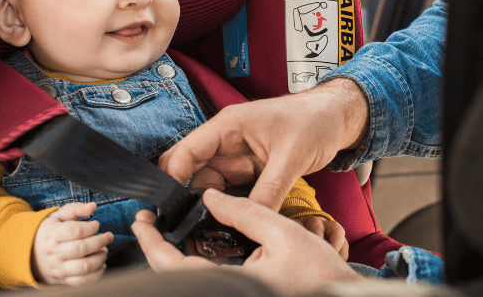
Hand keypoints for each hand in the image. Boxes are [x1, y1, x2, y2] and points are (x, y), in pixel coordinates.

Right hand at [32, 202, 113, 285]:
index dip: (90, 227)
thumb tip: (92, 206)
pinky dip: (97, 274)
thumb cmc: (49, 232)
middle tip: (108, 236)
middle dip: (100, 241)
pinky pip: (83, 281)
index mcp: (52, 235)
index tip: (96, 224)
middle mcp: (55, 253)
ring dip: (100, 258)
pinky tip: (101, 264)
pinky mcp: (64, 279)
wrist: (29, 253)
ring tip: (104, 250)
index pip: (74, 231)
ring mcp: (59, 268)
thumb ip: (75, 209)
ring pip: (84, 267)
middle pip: (82, 248)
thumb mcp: (57, 216)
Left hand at [132, 189, 365, 292]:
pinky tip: (196, 243)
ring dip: (173, 255)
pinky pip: (207, 279)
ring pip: (190, 278)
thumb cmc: (320, 272)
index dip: (152, 244)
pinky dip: (194, 261)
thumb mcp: (283, 232)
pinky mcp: (241, 293)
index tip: (142, 221)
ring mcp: (234, 293)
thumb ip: (245, 212)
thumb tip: (210, 197)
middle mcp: (229, 292)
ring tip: (167, 228)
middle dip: (157, 247)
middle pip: (175, 275)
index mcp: (234, 284)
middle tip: (149, 222)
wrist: (341, 295)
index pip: (175, 267)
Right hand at [159, 78, 368, 209]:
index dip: (173, 177)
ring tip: (206, 227)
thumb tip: (251, 218)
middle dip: (186, 195)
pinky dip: (227, 204)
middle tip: (186, 224)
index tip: (169, 206)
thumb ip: (270, 190)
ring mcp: (237, 155)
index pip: (187, 150)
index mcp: (229, 125)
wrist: (337, 118)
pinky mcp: (249, 168)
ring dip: (208, 203)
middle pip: (192, 169)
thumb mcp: (292, 157)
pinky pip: (230, 189)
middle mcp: (227, 140)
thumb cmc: (315, 121)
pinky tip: (227, 220)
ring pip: (209, 183)